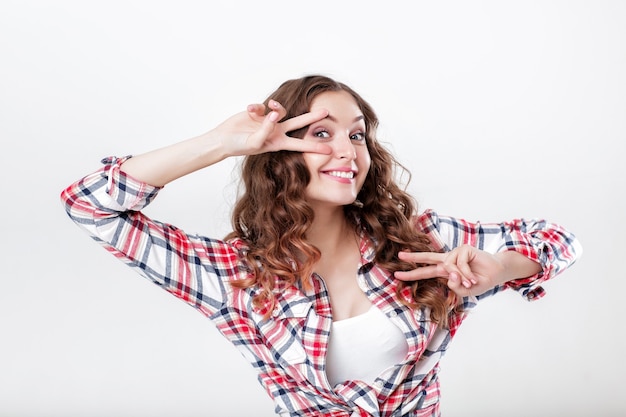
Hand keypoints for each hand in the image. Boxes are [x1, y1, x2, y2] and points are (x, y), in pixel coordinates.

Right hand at [212, 100, 331, 156]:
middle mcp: (277, 131)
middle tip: (326, 111)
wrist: (223, 139)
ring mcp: (269, 120)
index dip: (315, 147)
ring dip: (276, 106)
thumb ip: (266, 129)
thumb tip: (275, 115)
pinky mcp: (259, 112)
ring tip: (269, 108)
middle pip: (299, 122)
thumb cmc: (238, 145)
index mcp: (278, 142)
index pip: (300, 144)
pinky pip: (263, 106)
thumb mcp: (254, 142)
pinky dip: (257, 107)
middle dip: (312, 117)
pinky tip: (250, 110)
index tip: (330, 150)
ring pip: (280, 109)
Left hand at [394, 245, 505, 296]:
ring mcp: (455, 254)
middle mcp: (447, 261)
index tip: (397, 274)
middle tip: (399, 256)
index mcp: (445, 271)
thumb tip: (449, 273)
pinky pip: (459, 264)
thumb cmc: (480, 281)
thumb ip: (455, 286)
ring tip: (471, 282)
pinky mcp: (463, 249)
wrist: (496, 273)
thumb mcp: (465, 290)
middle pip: (427, 258)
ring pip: (448, 267)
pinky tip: (473, 277)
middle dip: (413, 258)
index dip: (412, 273)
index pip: (425, 272)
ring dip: (461, 278)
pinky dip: (467, 274)